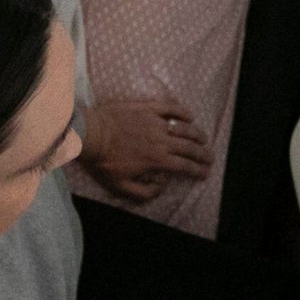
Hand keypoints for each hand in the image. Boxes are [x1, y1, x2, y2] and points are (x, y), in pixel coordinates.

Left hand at [78, 97, 212, 203]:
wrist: (89, 134)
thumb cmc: (103, 161)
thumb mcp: (120, 186)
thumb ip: (144, 192)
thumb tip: (162, 185)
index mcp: (156, 160)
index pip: (184, 166)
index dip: (197, 171)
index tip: (205, 173)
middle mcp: (161, 140)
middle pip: (189, 147)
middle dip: (203, 154)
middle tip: (210, 158)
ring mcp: (155, 122)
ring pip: (184, 128)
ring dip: (197, 134)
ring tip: (204, 139)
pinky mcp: (147, 108)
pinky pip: (170, 107)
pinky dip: (182, 111)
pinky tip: (189, 116)